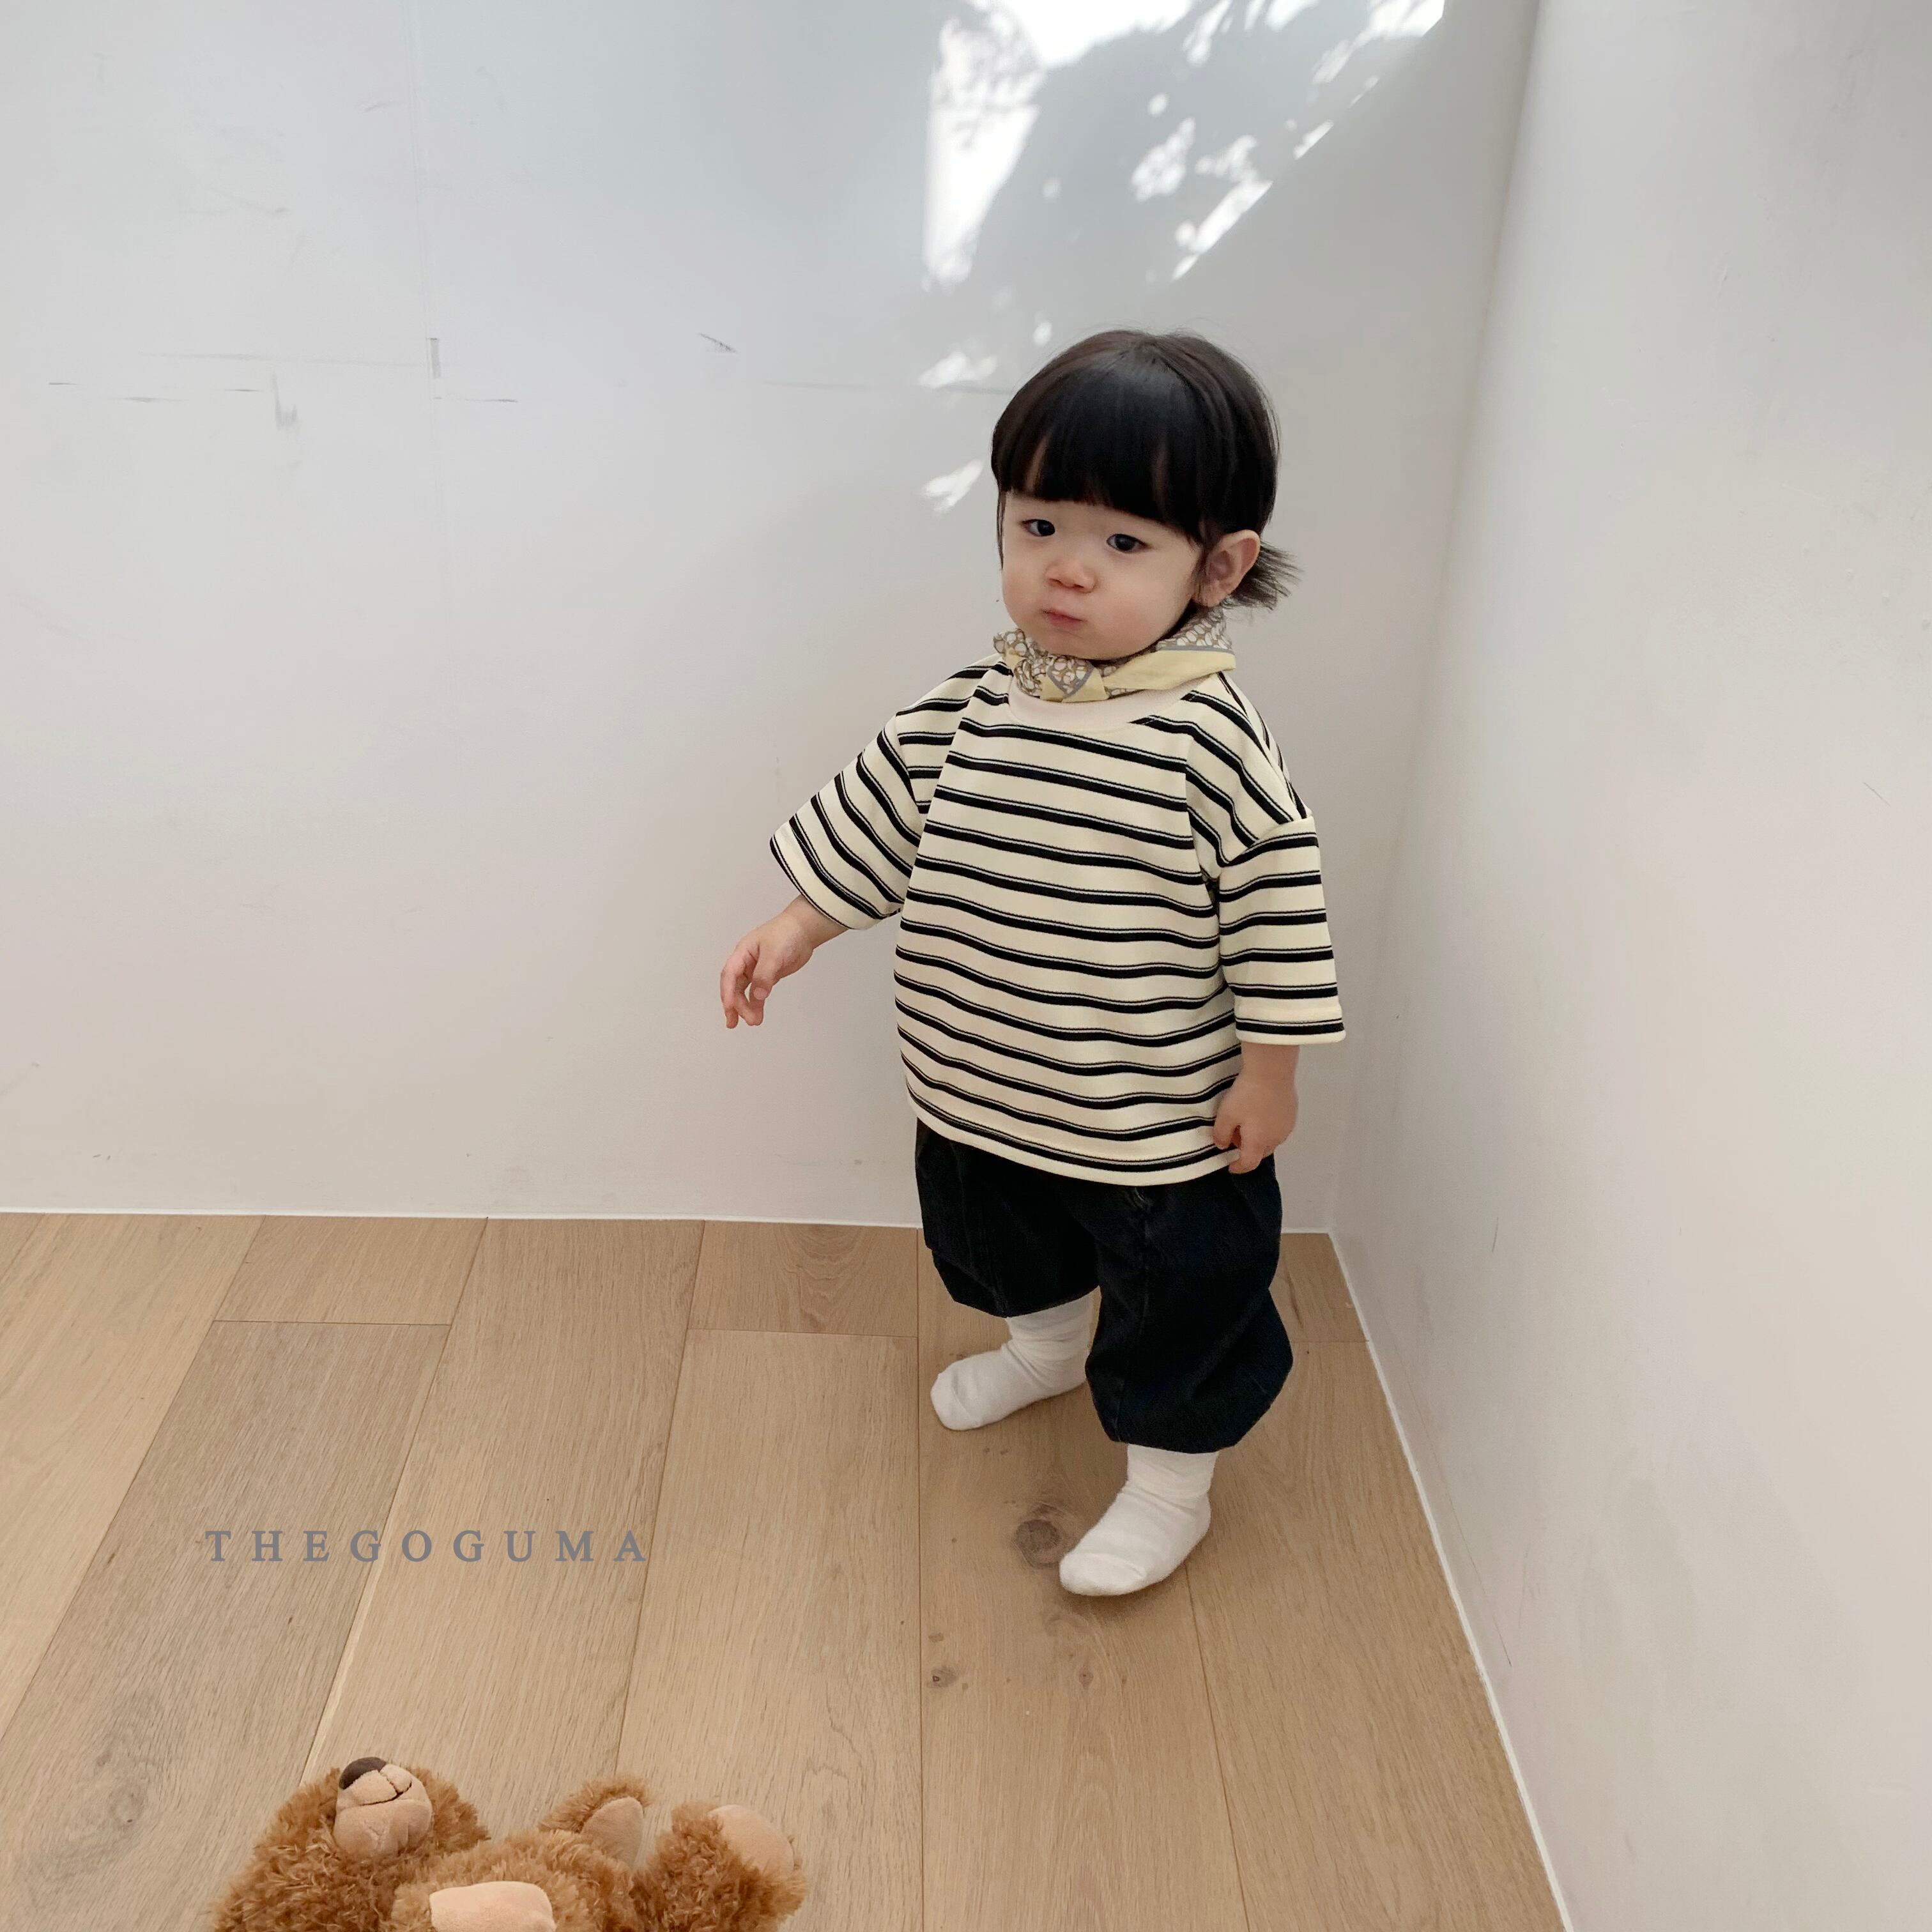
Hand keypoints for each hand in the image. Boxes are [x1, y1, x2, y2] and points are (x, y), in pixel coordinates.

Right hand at [720, 895, 844, 1027]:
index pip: (729, 975)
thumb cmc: (786, 934)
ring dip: (746, 1007)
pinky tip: (757, 1014)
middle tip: (740, 1021)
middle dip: (736, 1005)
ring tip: (752, 1022)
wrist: (804, 930)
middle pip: (735, 987)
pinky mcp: (767, 976)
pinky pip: (758, 993)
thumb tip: (758, 996)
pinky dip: (757, 1004)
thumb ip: (765, 975)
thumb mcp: (774, 953)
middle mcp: (745, 963)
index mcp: (742, 953)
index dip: (728, 993)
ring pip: (745, 992)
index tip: (730, 1008)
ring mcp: (755, 970)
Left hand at [1210, 1045, 1299, 1173]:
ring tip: (1247, 1122)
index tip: (1230, 1166)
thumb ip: (1221, 1133)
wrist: (1271, 1071)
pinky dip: (1268, 1126)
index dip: (1238, 1167)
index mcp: (1259, 1143)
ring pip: (1271, 1140)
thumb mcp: (1226, 1114)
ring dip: (1259, 1138)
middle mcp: (1276, 1138)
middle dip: (1248, 1150)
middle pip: (1261, 1153)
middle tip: (1235, 1137)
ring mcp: (1287, 1126)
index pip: (1249, 1164)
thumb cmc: (1247, 1095)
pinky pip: (1278, 1127)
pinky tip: (1260, 1112)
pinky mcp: (1292, 1112)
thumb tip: (1222, 1145)